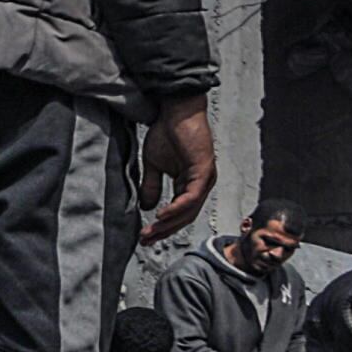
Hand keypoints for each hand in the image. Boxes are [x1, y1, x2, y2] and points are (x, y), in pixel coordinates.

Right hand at [137, 97, 217, 241]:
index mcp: (191, 184)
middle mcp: (201, 184)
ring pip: (189, 210)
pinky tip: (161, 216)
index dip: (163, 226)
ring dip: (168, 224)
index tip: (145, 236)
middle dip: (164, 230)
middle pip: (185, 216)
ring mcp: (205, 179)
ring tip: (151, 232)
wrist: (175, 110)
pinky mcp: (204, 171)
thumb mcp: (154, 165)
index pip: (180, 212)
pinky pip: (191, 196)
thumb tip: (146, 207)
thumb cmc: (166, 132)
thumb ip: (152, 186)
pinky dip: (176, 208)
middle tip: (146, 241)